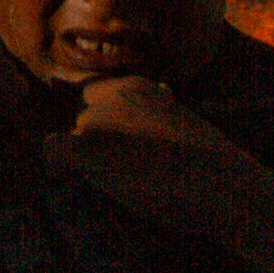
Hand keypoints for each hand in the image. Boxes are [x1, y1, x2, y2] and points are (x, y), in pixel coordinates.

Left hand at [60, 74, 268, 237]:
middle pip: (80, 118)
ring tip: (111, 182)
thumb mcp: (183, 125)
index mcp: (139, 88)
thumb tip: (162, 94)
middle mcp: (114, 95)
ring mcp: (98, 119)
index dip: (98, 120)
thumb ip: (160, 112)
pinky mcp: (88, 146)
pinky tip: (68, 180)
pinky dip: (57, 167)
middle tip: (115, 171)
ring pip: (72, 137)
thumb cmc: (210, 166)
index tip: (112, 146)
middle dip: (92, 143)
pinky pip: (52, 150)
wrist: (221, 185)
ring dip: (85, 160)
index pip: (95, 94)